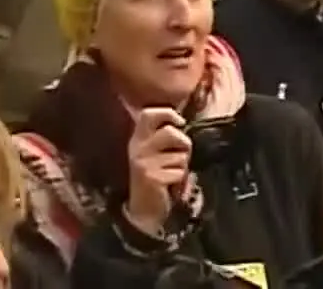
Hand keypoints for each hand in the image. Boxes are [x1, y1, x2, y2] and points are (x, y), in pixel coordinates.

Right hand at [124, 107, 191, 236]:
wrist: (144, 209)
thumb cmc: (158, 176)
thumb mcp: (156, 152)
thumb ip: (165, 136)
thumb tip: (183, 120)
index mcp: (138, 138)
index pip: (148, 114)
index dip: (167, 113)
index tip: (180, 122)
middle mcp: (137, 148)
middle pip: (171, 132)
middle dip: (184, 144)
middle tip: (179, 157)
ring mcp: (143, 162)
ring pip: (180, 154)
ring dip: (183, 165)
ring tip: (171, 173)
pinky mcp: (152, 177)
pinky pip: (180, 171)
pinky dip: (180, 180)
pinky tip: (169, 186)